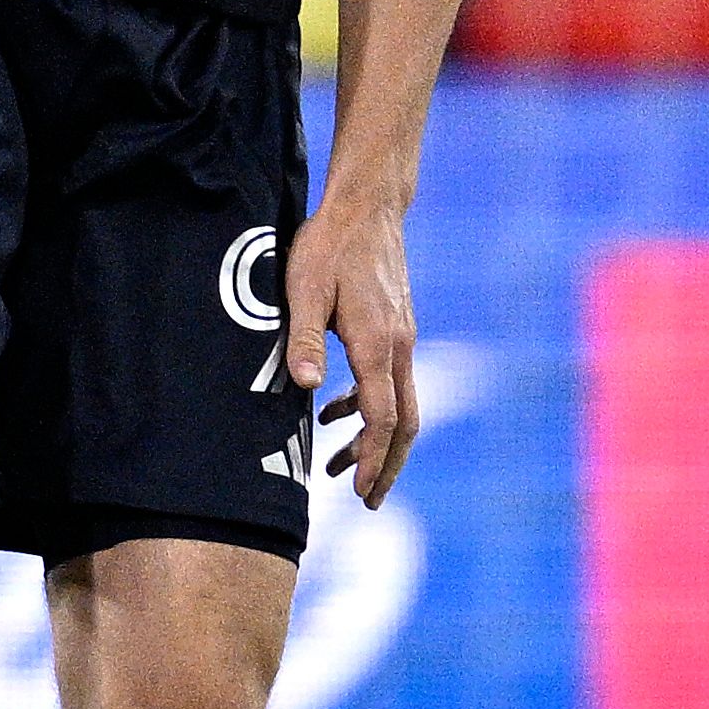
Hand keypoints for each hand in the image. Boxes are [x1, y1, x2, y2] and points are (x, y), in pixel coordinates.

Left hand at [280, 198, 418, 506]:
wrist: (369, 206)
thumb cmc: (330, 244)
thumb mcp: (303, 289)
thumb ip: (303, 340)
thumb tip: (308, 390)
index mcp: (377, 344)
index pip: (383, 417)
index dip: (373, 459)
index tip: (360, 493)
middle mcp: (399, 347)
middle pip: (405, 423)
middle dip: (387, 466)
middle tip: (368, 502)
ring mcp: (402, 338)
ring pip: (401, 404)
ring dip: (377, 442)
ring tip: (341, 469)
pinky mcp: (395, 329)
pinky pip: (391, 382)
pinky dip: (370, 409)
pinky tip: (335, 413)